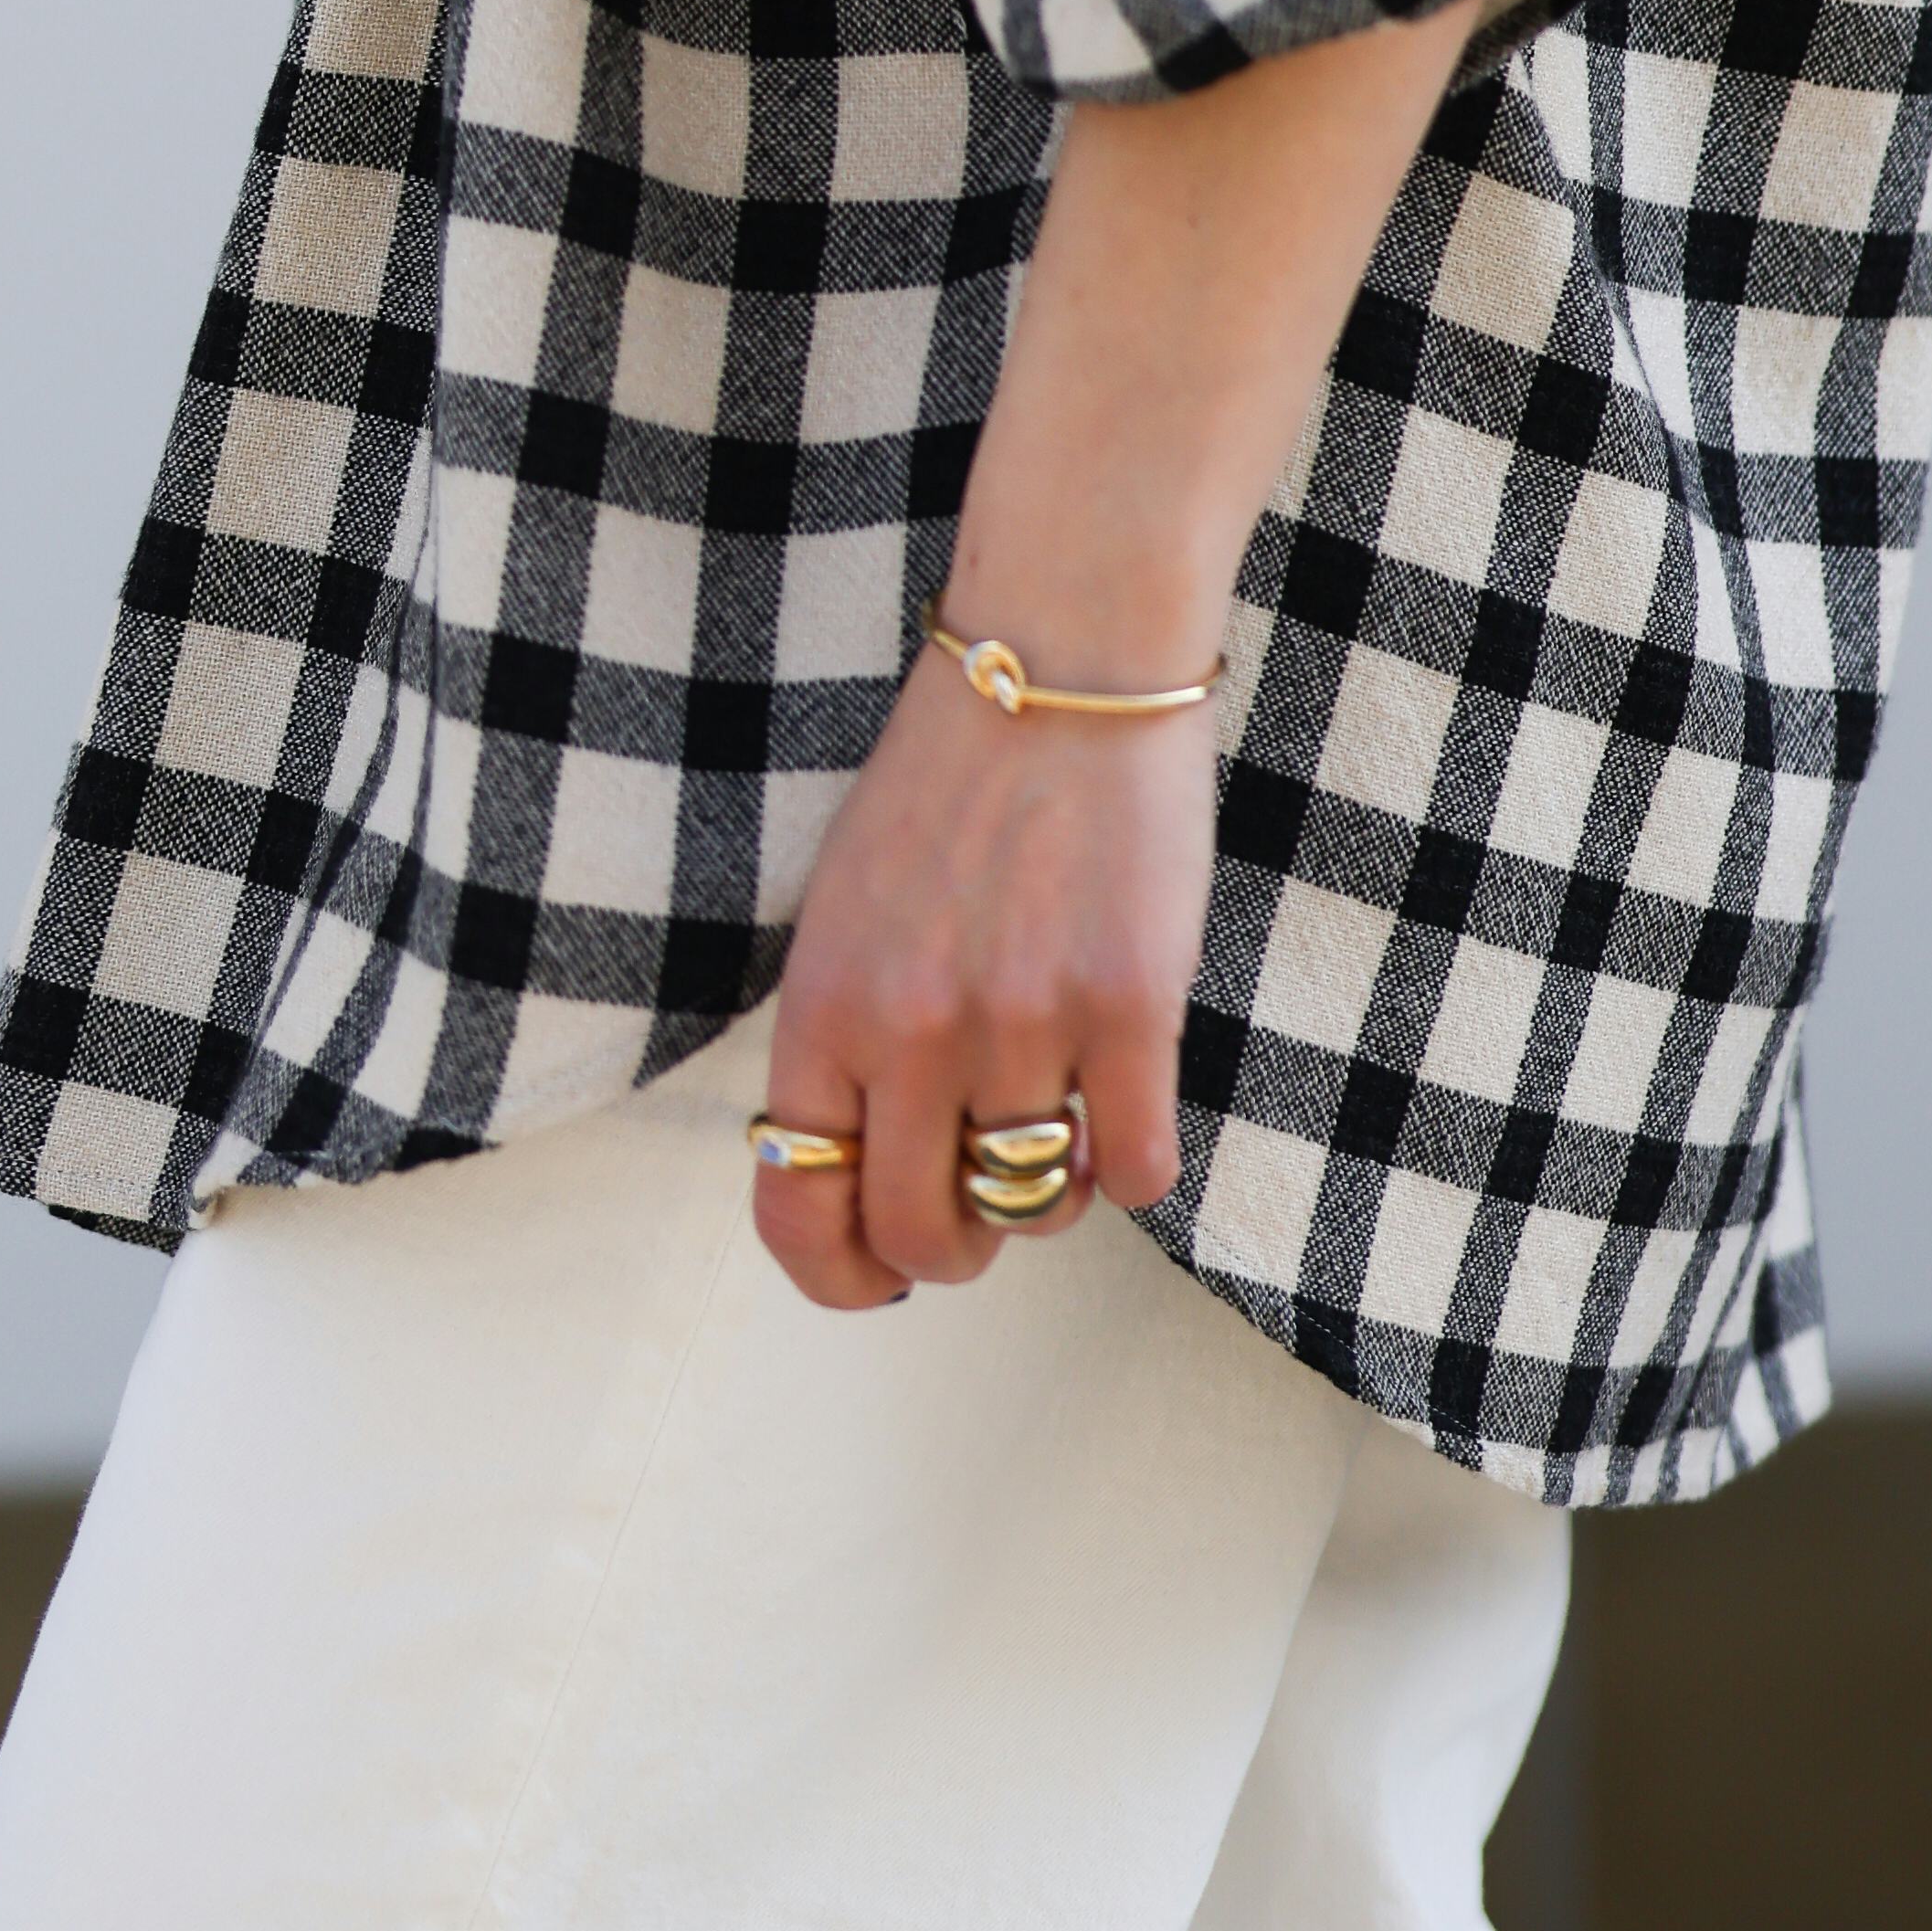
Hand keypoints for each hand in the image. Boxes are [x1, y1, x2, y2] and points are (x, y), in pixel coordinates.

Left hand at [749, 650, 1214, 1305]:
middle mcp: (911, 1031)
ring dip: (1052, 1187)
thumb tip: (870, 1171)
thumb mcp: (849, 910)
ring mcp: (1022, 1023)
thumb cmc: (955, 776)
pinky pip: (1135, 1169)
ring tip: (1062, 1107)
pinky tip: (1127, 1094)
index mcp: (825, 1008)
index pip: (796, 1211)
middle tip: (989, 1191)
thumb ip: (849, 1040)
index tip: (879, 1275)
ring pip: (1036, 1207)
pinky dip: (1133, 1160)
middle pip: (927, 1238)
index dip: (840, 1275)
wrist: (1065, 655)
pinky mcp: (1128, 1007)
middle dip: (962, 1243)